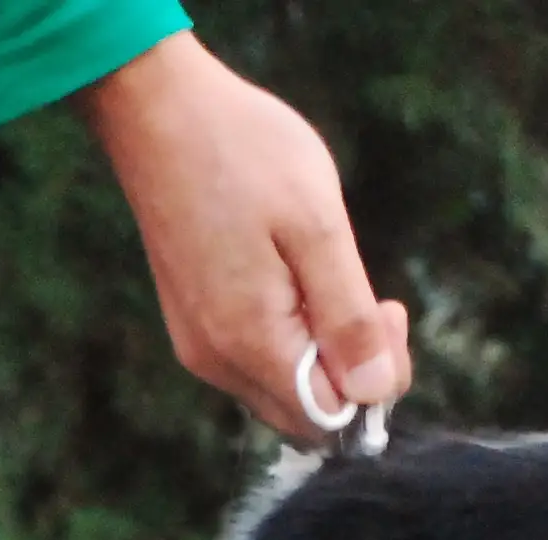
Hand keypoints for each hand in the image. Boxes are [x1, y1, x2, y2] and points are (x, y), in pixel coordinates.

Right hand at [77, 34, 412, 442]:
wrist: (160, 112)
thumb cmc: (244, 155)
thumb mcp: (317, 227)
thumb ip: (349, 317)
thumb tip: (377, 392)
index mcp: (249, 342)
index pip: (330, 418)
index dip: (375, 382)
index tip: (388, 306)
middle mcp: (216, 361)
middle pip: (305, 416)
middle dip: (354, 374)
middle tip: (373, 299)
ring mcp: (199, 345)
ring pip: (282, 390)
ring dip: (324, 354)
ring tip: (329, 277)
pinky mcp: (193, 324)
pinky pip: (257, 363)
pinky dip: (293, 340)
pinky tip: (297, 278)